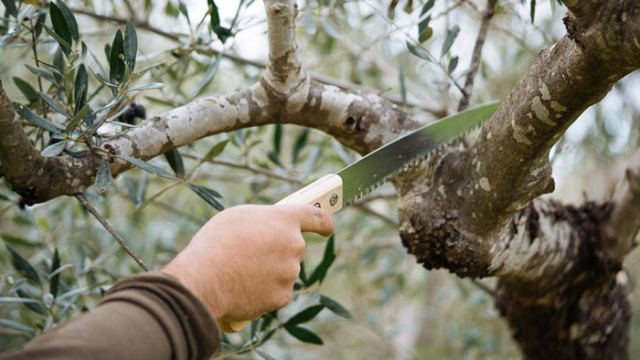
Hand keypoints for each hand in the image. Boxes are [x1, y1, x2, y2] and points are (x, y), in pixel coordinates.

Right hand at [162, 204, 333, 330]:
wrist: (205, 279)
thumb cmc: (216, 244)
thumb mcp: (238, 218)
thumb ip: (263, 222)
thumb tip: (268, 232)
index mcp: (284, 220)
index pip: (316, 217)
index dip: (324, 222)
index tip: (328, 228)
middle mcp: (294, 245)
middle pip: (293, 248)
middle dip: (278, 251)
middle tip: (252, 254)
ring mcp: (289, 273)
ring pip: (283, 272)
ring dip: (268, 272)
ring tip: (239, 272)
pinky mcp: (282, 297)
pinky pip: (275, 293)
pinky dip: (262, 292)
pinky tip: (242, 288)